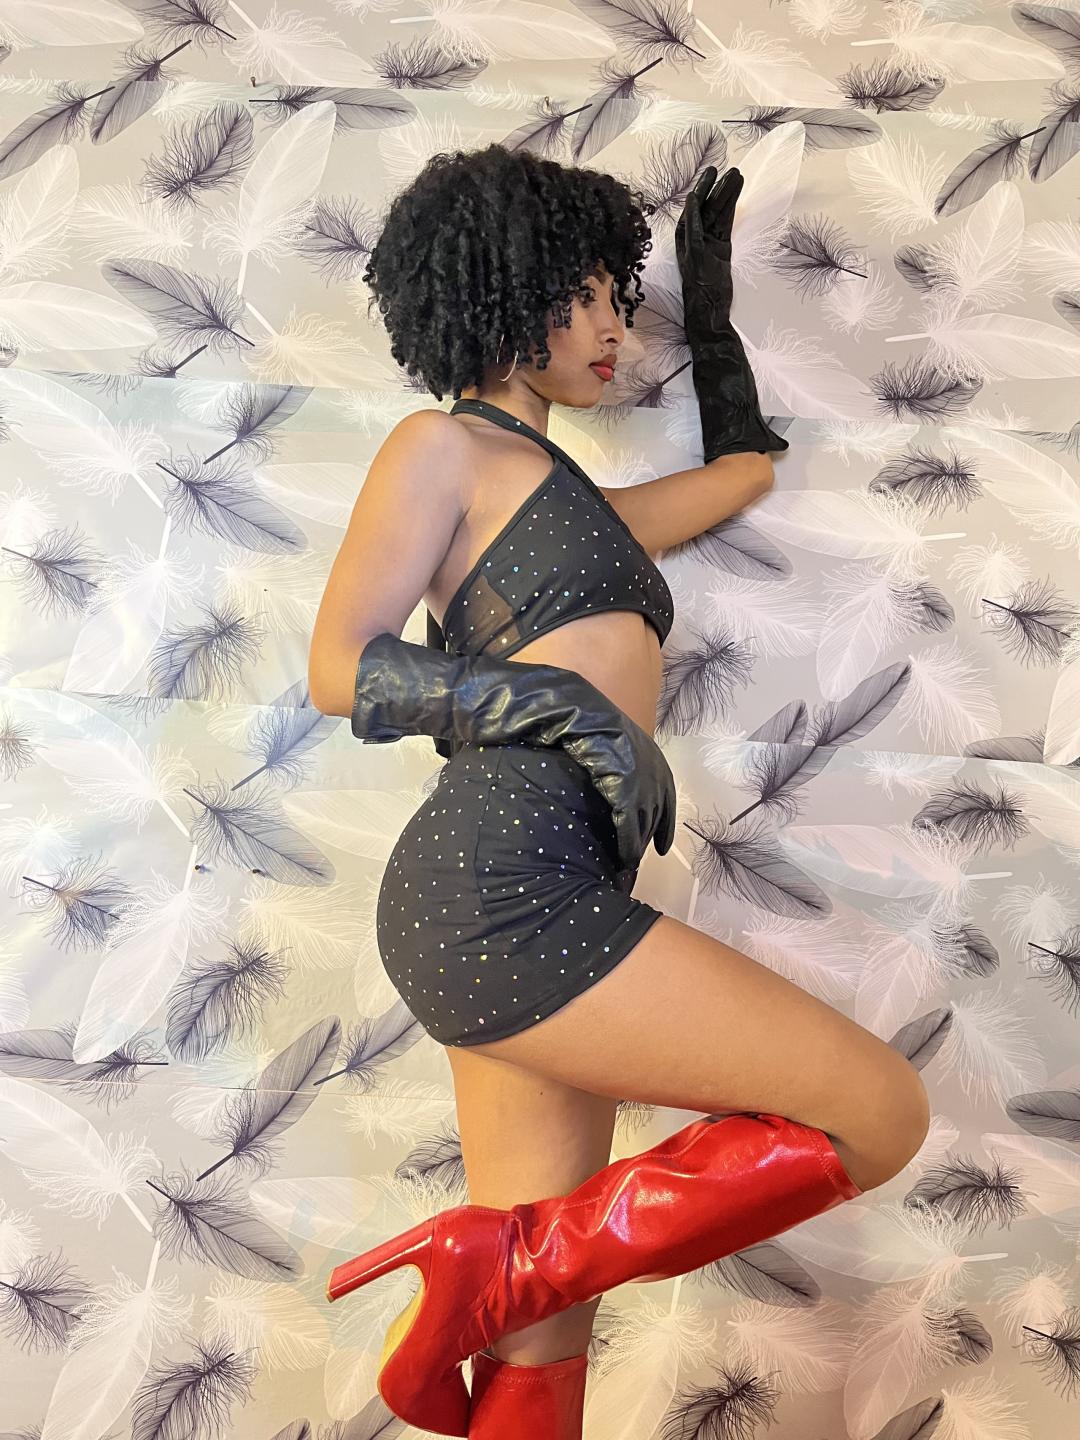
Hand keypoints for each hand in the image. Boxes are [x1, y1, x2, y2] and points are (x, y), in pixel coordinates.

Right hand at [563, 719, 675, 874]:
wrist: (592, 722)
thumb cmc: (603, 732)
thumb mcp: (625, 750)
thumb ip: (631, 772)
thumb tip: (624, 790)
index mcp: (660, 770)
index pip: (667, 808)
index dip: (663, 830)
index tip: (661, 848)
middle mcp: (658, 782)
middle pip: (655, 821)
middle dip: (646, 840)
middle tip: (635, 858)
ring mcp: (645, 791)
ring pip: (644, 829)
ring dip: (636, 848)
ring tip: (627, 863)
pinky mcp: (628, 799)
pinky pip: (629, 831)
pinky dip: (627, 847)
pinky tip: (623, 858)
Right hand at [675, 165, 743, 327]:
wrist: (706, 320)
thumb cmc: (712, 302)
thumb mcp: (717, 270)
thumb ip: (717, 250)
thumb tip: (725, 234)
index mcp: (697, 247)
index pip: (704, 216)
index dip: (712, 197)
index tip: (723, 181)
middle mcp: (692, 246)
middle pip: (704, 211)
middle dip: (715, 189)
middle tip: (728, 170)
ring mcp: (692, 251)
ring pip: (704, 215)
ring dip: (715, 193)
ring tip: (731, 174)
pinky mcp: (694, 256)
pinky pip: (693, 229)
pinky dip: (693, 212)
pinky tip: (698, 196)